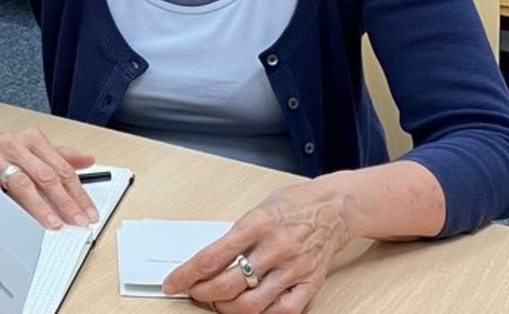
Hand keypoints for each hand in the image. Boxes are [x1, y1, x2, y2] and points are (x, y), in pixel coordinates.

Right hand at [0, 118, 97, 228]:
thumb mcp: (29, 145)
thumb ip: (59, 154)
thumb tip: (88, 160)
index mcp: (32, 139)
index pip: (62, 167)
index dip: (78, 192)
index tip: (88, 211)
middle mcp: (16, 145)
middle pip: (46, 176)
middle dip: (65, 202)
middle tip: (77, 221)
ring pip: (24, 184)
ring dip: (41, 207)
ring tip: (54, 224)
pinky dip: (9, 206)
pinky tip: (20, 219)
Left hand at [161, 182, 356, 313]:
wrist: (336, 207)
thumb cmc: (294, 205)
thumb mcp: (256, 209)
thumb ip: (234, 236)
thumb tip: (205, 263)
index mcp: (257, 223)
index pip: (211, 257)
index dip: (186, 275)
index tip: (173, 283)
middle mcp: (275, 247)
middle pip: (228, 284)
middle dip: (203, 293)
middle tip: (195, 292)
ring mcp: (294, 268)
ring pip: (252, 304)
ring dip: (227, 308)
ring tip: (220, 301)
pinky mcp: (310, 283)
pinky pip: (283, 311)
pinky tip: (251, 308)